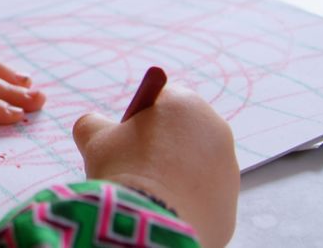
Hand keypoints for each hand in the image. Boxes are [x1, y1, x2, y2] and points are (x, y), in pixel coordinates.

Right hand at [72, 85, 238, 247]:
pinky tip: (161, 212)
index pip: (164, 99)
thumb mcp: (95, 138)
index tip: (125, 136)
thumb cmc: (124, 170)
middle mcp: (217, 132)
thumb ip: (93, 123)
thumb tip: (92, 124)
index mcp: (187, 104)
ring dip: (172, 175)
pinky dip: (183, 203)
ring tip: (146, 193)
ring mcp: (228, 172)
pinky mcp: (230, 207)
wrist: (149, 223)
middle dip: (160, 146)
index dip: (141, 116)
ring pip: (193, 168)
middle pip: (182, 133)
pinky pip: (200, 199)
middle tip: (132, 166)